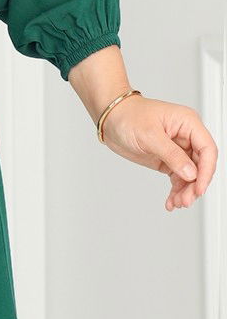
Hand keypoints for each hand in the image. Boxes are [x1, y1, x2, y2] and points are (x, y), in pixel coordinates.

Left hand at [100, 94, 217, 210]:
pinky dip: (177, 190)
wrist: (111, 118)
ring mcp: (178, 148)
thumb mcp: (149, 135)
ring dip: (186, 191)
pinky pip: (179, 178)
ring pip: (191, 175)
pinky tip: (171, 201)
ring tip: (176, 202)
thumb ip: (171, 154)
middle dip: (195, 185)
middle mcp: (186, 136)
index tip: (198, 188)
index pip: (207, 149)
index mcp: (187, 123)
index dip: (206, 170)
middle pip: (201, 165)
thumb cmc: (128, 115)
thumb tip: (191, 173)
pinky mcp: (169, 159)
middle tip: (184, 200)